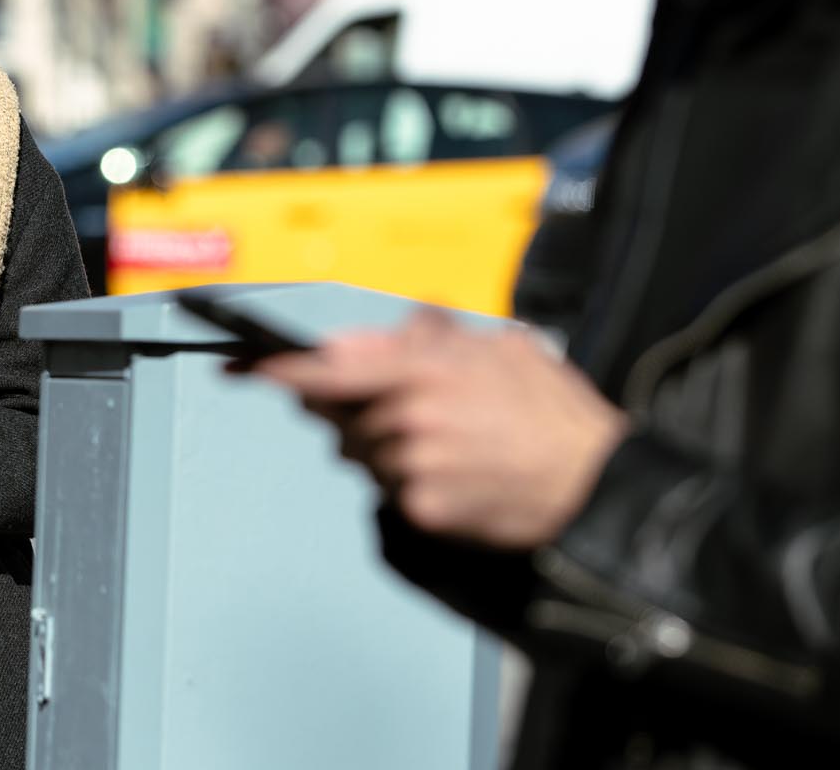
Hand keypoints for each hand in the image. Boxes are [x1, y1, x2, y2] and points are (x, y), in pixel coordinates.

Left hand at [254, 309, 627, 548]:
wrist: (594, 482)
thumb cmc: (553, 413)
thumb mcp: (499, 347)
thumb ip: (431, 335)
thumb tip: (383, 329)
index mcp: (422, 369)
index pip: (328, 366)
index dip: (280, 369)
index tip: (245, 368)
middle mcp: (408, 417)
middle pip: (342, 417)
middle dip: (360, 412)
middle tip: (411, 412)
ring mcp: (412, 468)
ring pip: (366, 456)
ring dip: (390, 448)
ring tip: (451, 443)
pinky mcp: (422, 510)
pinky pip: (393, 493)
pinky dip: (414, 484)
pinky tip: (459, 473)